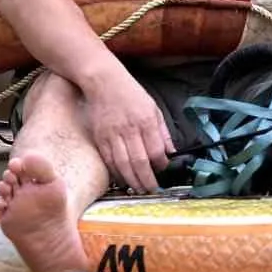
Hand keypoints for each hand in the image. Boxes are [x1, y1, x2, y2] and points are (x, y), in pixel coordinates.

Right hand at [84, 78, 173, 193]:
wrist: (103, 82)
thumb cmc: (130, 94)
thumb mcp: (153, 108)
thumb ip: (163, 131)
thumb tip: (171, 152)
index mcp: (146, 121)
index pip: (156, 150)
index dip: (161, 165)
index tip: (163, 170)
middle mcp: (129, 129)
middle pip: (139, 162)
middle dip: (147, 180)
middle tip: (151, 189)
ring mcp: (112, 135)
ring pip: (123, 165)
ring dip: (132, 181)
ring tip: (139, 189)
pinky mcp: (100, 138)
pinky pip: (108, 161)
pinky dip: (116, 173)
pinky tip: (123, 179)